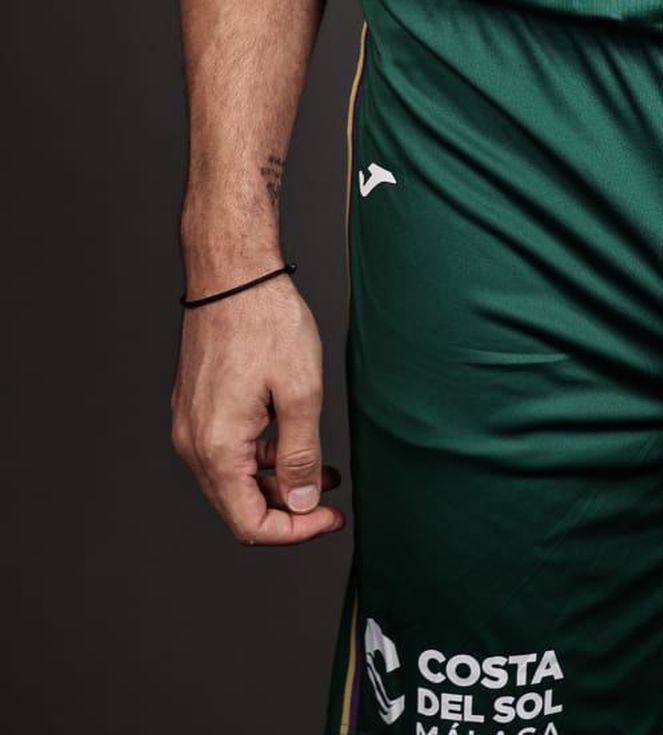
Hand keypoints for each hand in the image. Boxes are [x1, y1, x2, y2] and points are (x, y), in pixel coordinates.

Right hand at [170, 272, 344, 542]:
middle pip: (238, 506)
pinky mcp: (196, 405)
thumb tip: (303, 504)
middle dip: (288, 509)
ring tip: (322, 469)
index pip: (249, 523)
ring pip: (233, 478)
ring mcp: (191, 423)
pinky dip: (260, 455)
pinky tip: (292, 440)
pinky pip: (227, 449)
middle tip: (329, 501)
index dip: (294, 531)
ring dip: (276, 481)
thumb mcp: (301, 391)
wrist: (232, 272)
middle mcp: (193, 442)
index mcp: (217, 447)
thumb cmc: (266, 321)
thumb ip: (302, 455)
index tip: (329, 519)